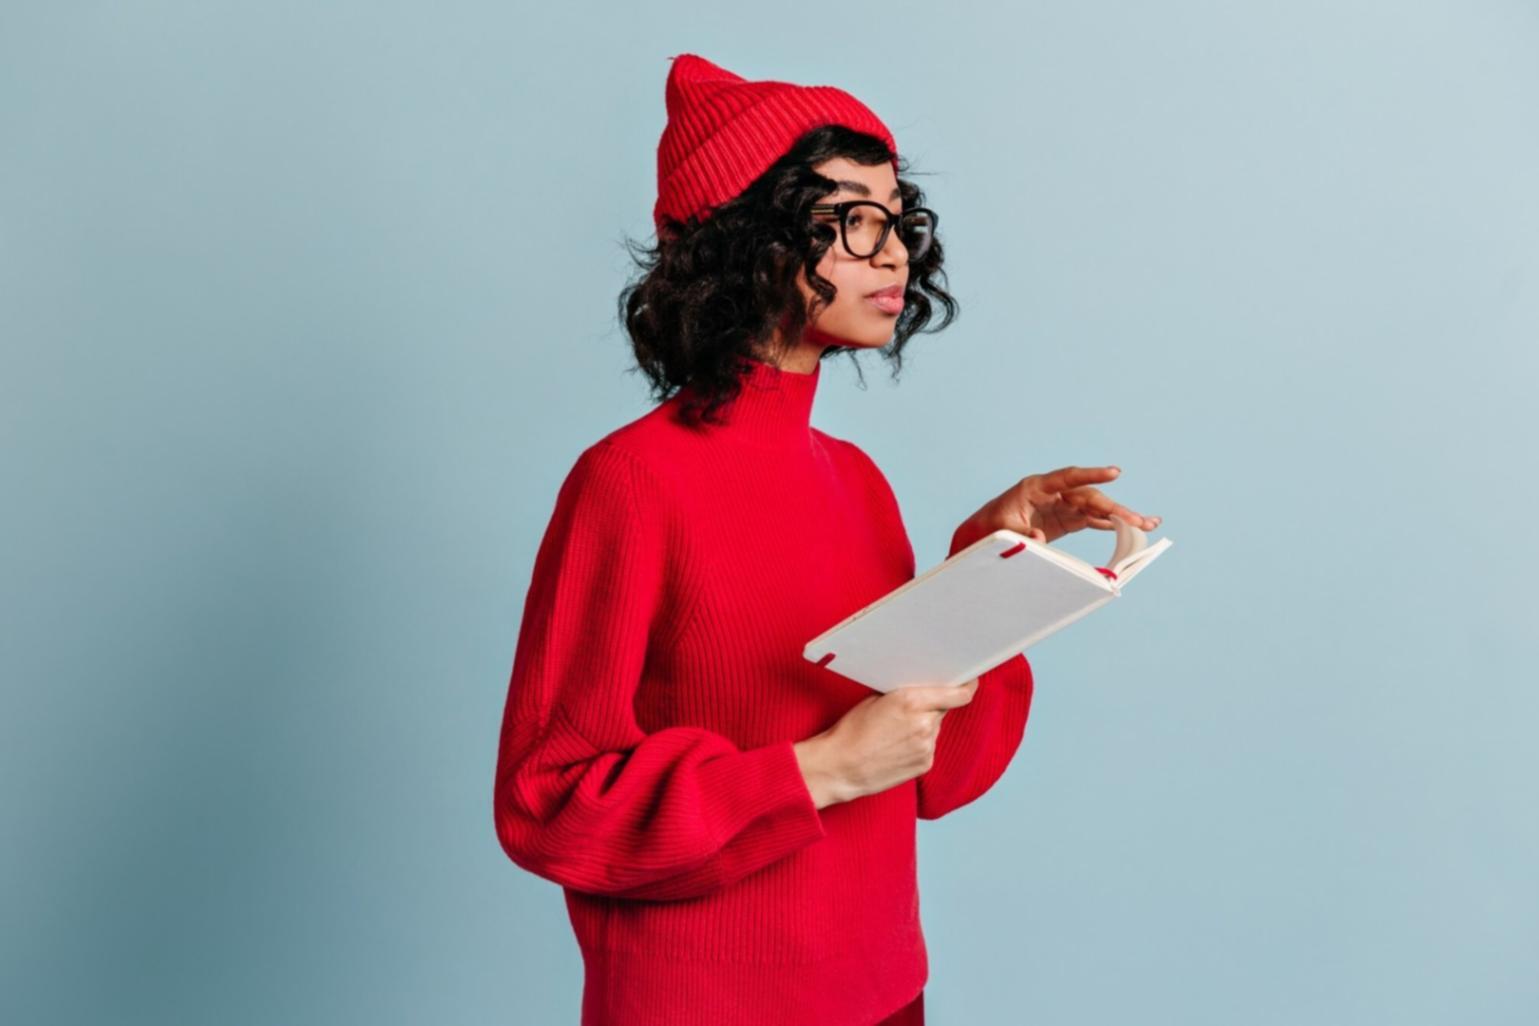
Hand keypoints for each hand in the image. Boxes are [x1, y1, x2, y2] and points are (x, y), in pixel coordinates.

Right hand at [793, 679, 980, 807]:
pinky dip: (918, 743)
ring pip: (935, 727)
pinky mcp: (925, 764)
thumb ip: (905, 693)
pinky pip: (928, 746)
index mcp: (912, 701)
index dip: (967, 686)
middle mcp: (925, 723)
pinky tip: (897, 746)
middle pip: (944, 708)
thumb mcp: (876, 699)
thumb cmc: (852, 731)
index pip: (958, 693)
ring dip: (924, 724)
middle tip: (912, 708)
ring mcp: (927, 746)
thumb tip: (924, 688)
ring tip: (896, 731)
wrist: (841, 767)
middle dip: (933, 705)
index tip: (971, 681)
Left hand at [952, 465, 1160, 548]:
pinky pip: (1091, 520)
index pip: (1069, 477)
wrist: (984, 532)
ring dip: (1120, 516)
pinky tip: (1128, 530)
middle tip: (1140, 521)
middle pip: (1090, 497)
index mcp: (1036, 487)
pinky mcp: (1065, 520)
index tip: (1115, 473)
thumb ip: (1021, 533)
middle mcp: (1054, 493)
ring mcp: (1061, 506)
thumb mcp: (1002, 529)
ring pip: (1095, 508)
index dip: (1092, 475)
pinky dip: (1108, 525)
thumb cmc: (991, 526)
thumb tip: (1039, 538)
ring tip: (1147, 524)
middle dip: (1116, 508)